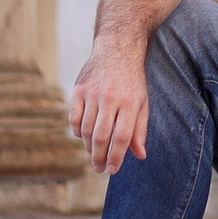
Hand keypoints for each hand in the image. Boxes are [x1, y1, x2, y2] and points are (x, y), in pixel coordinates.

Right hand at [67, 42, 150, 173]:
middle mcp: (110, 98)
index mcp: (130, 102)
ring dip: (89, 147)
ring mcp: (92, 93)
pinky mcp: (78, 89)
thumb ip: (140, 129)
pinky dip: (78, 131)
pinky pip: (74, 118)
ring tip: (94, 156)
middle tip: (99, 169)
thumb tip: (140, 155)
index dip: (116, 157)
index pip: (122, 137)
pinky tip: (84, 137)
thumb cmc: (133, 80)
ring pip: (87, 130)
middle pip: (102, 136)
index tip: (112, 170)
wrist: (117, 49)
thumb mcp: (143, 102)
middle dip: (100, 157)